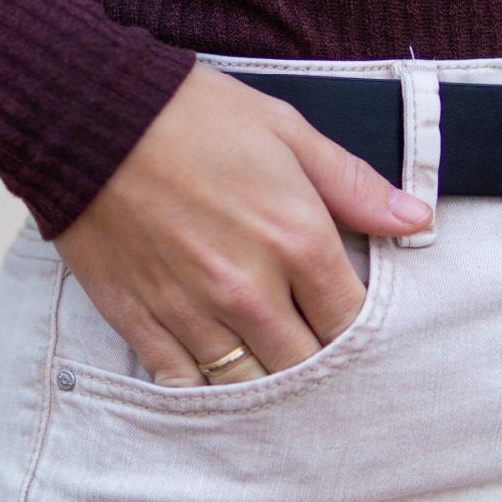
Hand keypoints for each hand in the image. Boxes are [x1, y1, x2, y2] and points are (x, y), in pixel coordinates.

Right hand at [52, 62, 431, 386]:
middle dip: (316, 358)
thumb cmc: (188, 114)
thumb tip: (416, 218)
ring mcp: (192, 311)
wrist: (85, 116)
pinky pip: (185, 385)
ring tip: (267, 359)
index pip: (352, 319)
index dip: (357, 324)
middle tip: (311, 342)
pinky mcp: (141, 320)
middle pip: (305, 364)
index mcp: (295, 238)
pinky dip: (205, 387)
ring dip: (265, 377)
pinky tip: (213, 370)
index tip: (345, 313)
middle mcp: (249, 287)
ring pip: (249, 384)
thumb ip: (353, 183)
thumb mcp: (284, 130)